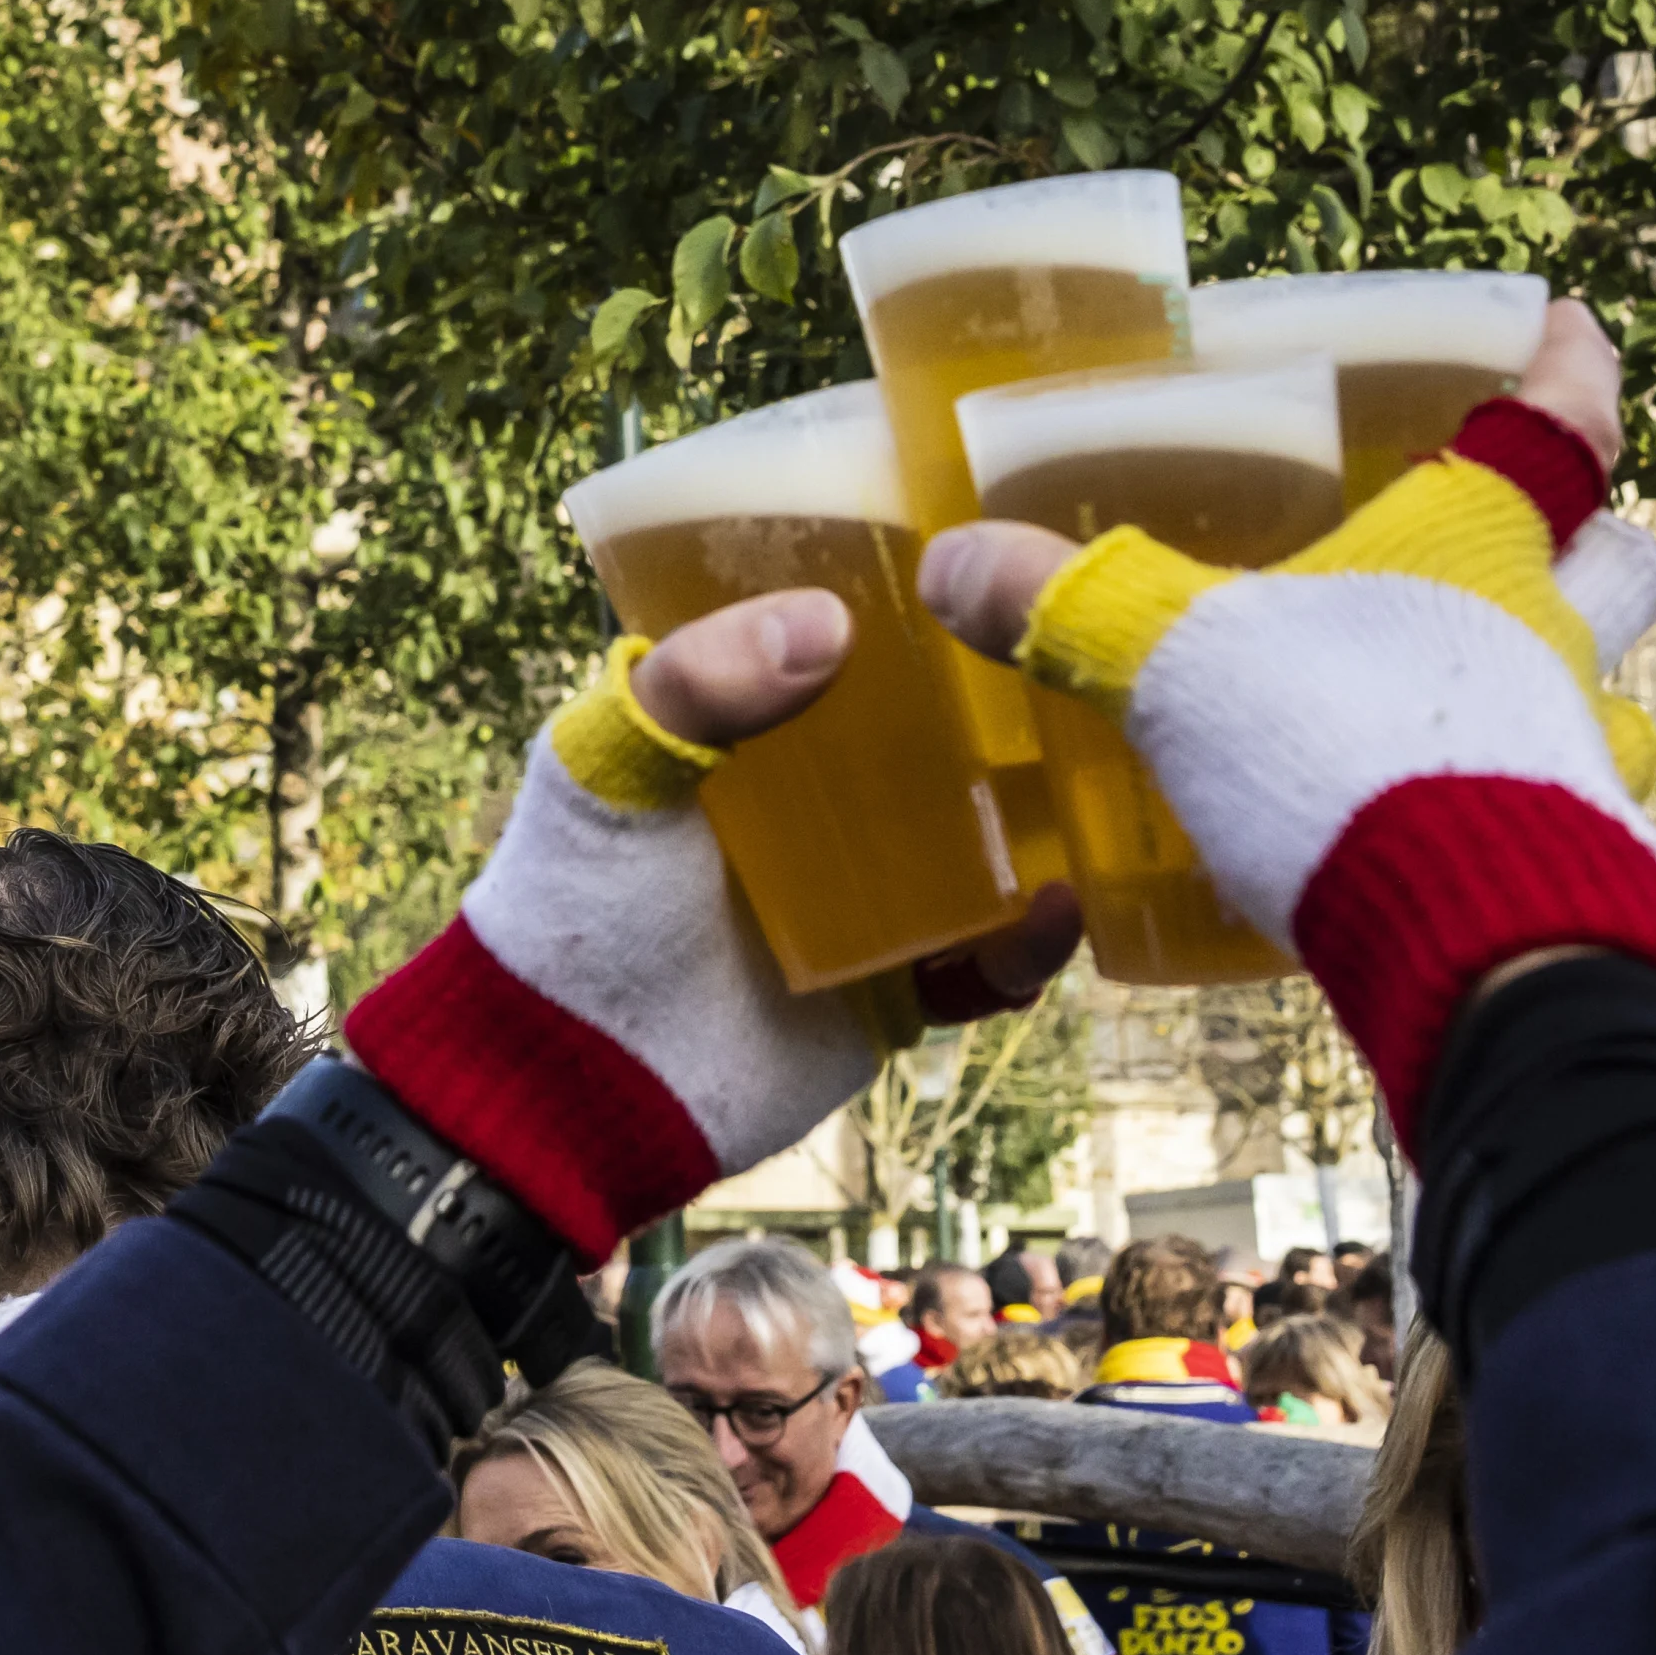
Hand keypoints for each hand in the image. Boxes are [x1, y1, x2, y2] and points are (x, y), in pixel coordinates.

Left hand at [343, 593, 1081, 1261]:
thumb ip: (699, 685)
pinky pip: (980, 965)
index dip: (921, 611)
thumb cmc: (571, 906)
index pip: (851, 648)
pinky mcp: (888, 990)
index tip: (1000, 567)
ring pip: (983, 854)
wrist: (569, 1087)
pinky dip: (1024, 948)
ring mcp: (861, 899)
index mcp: (750, 731)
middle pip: (942, 748)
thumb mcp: (612, 767)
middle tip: (1086, 685)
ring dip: (1042, 836)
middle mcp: (818, 807)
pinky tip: (1055, 915)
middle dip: (1016, 723)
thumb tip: (831, 622)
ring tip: (1084, 809)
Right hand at [914, 305, 1655, 1154]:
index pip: (1560, 424)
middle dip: (1594, 539)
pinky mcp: (1580, 862)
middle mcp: (1556, 636)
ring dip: (1589, 687)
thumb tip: (956, 563)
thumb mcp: (1179, 663)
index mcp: (1478, 546)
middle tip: (1555, 532)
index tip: (1568, 322)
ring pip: (1624, 693)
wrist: (1460, 935)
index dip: (1569, 367)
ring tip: (1528, 698)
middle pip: (1619, 561)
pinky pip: (1589, 816)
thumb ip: (1072, 606)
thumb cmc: (1336, 749)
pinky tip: (1492, 837)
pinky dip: (1556, 811)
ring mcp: (1583, 753)